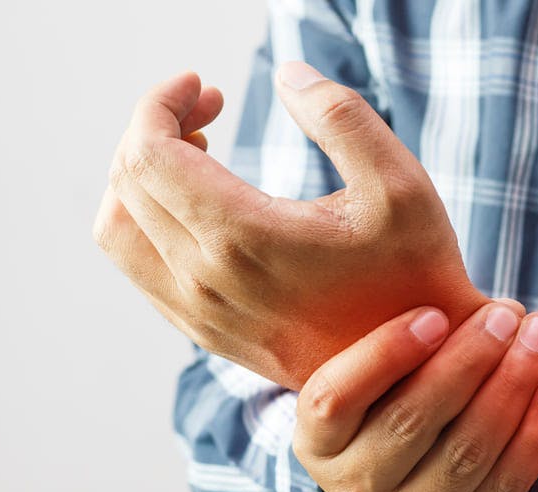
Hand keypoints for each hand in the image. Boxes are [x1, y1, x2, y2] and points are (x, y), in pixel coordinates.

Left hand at [94, 66, 486, 389]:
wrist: (420, 370)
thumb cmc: (416, 275)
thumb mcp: (400, 183)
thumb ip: (340, 115)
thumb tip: (286, 74)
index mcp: (243, 239)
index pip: (146, 154)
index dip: (160, 104)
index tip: (202, 85)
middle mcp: (206, 282)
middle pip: (125, 184)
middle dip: (154, 127)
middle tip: (208, 107)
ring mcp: (201, 316)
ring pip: (117, 233)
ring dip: (139, 179)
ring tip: (195, 154)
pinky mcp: (208, 335)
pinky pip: (141, 272)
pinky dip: (149, 223)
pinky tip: (203, 204)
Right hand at [294, 303, 537, 491]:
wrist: (396, 480)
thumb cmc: (384, 397)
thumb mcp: (365, 369)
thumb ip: (395, 334)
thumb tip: (456, 284)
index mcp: (316, 440)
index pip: (335, 398)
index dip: (385, 354)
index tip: (435, 312)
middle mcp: (354, 486)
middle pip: (410, 421)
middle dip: (467, 361)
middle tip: (506, 316)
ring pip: (465, 453)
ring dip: (511, 388)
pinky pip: (506, 483)